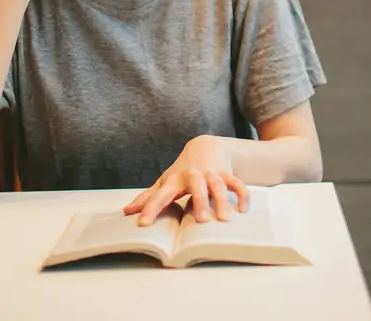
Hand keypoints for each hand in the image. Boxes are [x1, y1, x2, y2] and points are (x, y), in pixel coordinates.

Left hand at [123, 136, 250, 225]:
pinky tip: (244, 210)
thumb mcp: (165, 181)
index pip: (160, 195)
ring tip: (224, 219)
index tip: (143, 224)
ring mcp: (211, 173)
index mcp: (174, 180)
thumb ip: (148, 196)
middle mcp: (193, 175)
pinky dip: (242, 195)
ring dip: (222, 200)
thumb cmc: (182, 171)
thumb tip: (127, 211)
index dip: (150, 208)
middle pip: (197, 186)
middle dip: (199, 201)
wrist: (206, 147)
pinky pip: (237, 183)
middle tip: (202, 220)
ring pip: (218, 185)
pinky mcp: (226, 173)